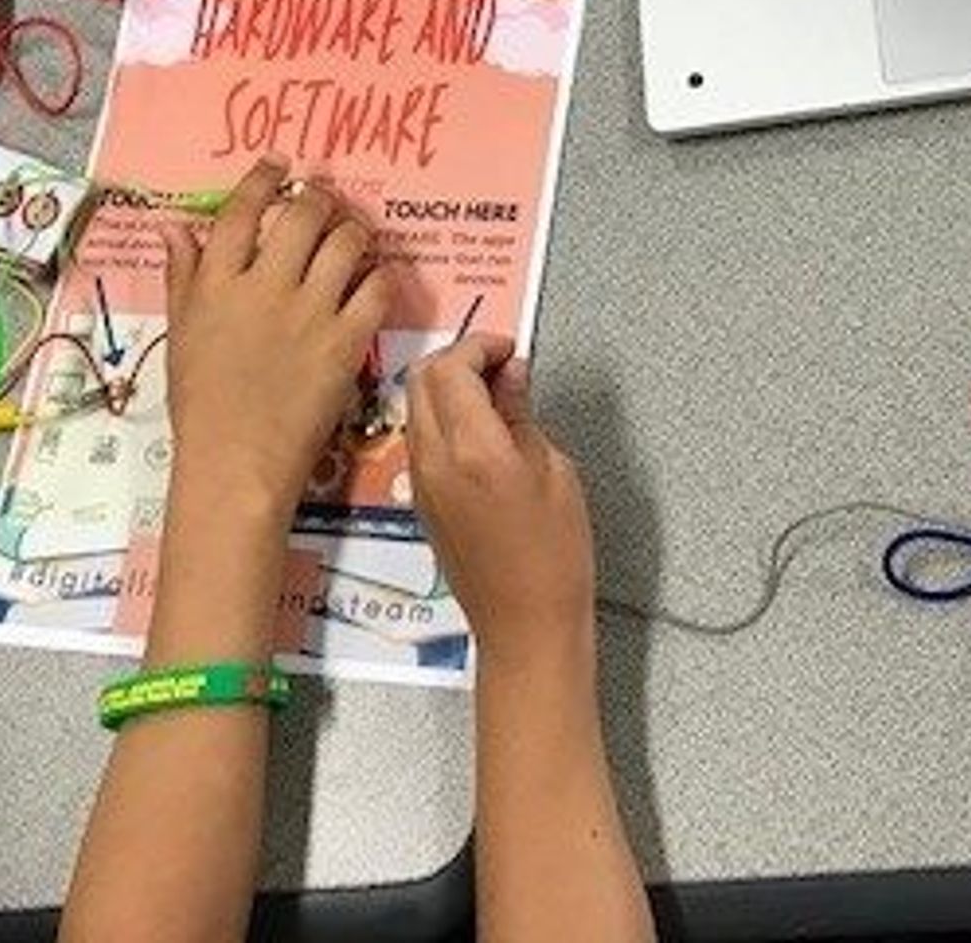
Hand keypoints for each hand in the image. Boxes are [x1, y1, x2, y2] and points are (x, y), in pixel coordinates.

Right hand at [158, 157, 391, 518]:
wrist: (235, 463)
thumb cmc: (200, 404)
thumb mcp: (179, 335)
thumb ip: (182, 277)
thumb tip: (176, 227)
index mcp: (217, 283)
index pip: (241, 211)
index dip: (263, 179)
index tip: (278, 166)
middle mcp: (265, 286)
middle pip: (302, 215)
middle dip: (318, 199)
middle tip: (323, 202)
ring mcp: (310, 312)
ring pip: (345, 242)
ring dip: (352, 230)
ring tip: (351, 235)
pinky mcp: (346, 341)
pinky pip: (375, 288)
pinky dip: (378, 275)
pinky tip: (372, 278)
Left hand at [409, 334, 594, 669]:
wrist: (524, 624)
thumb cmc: (555, 553)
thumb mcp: (554, 471)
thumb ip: (522, 414)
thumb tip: (510, 375)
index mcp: (472, 448)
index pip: (451, 367)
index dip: (479, 345)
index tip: (509, 349)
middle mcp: (434, 460)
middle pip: (420, 378)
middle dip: (456, 358)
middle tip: (500, 365)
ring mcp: (420, 481)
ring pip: (415, 406)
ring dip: (446, 387)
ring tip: (494, 397)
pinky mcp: (420, 500)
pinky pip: (420, 438)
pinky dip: (443, 418)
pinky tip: (481, 430)